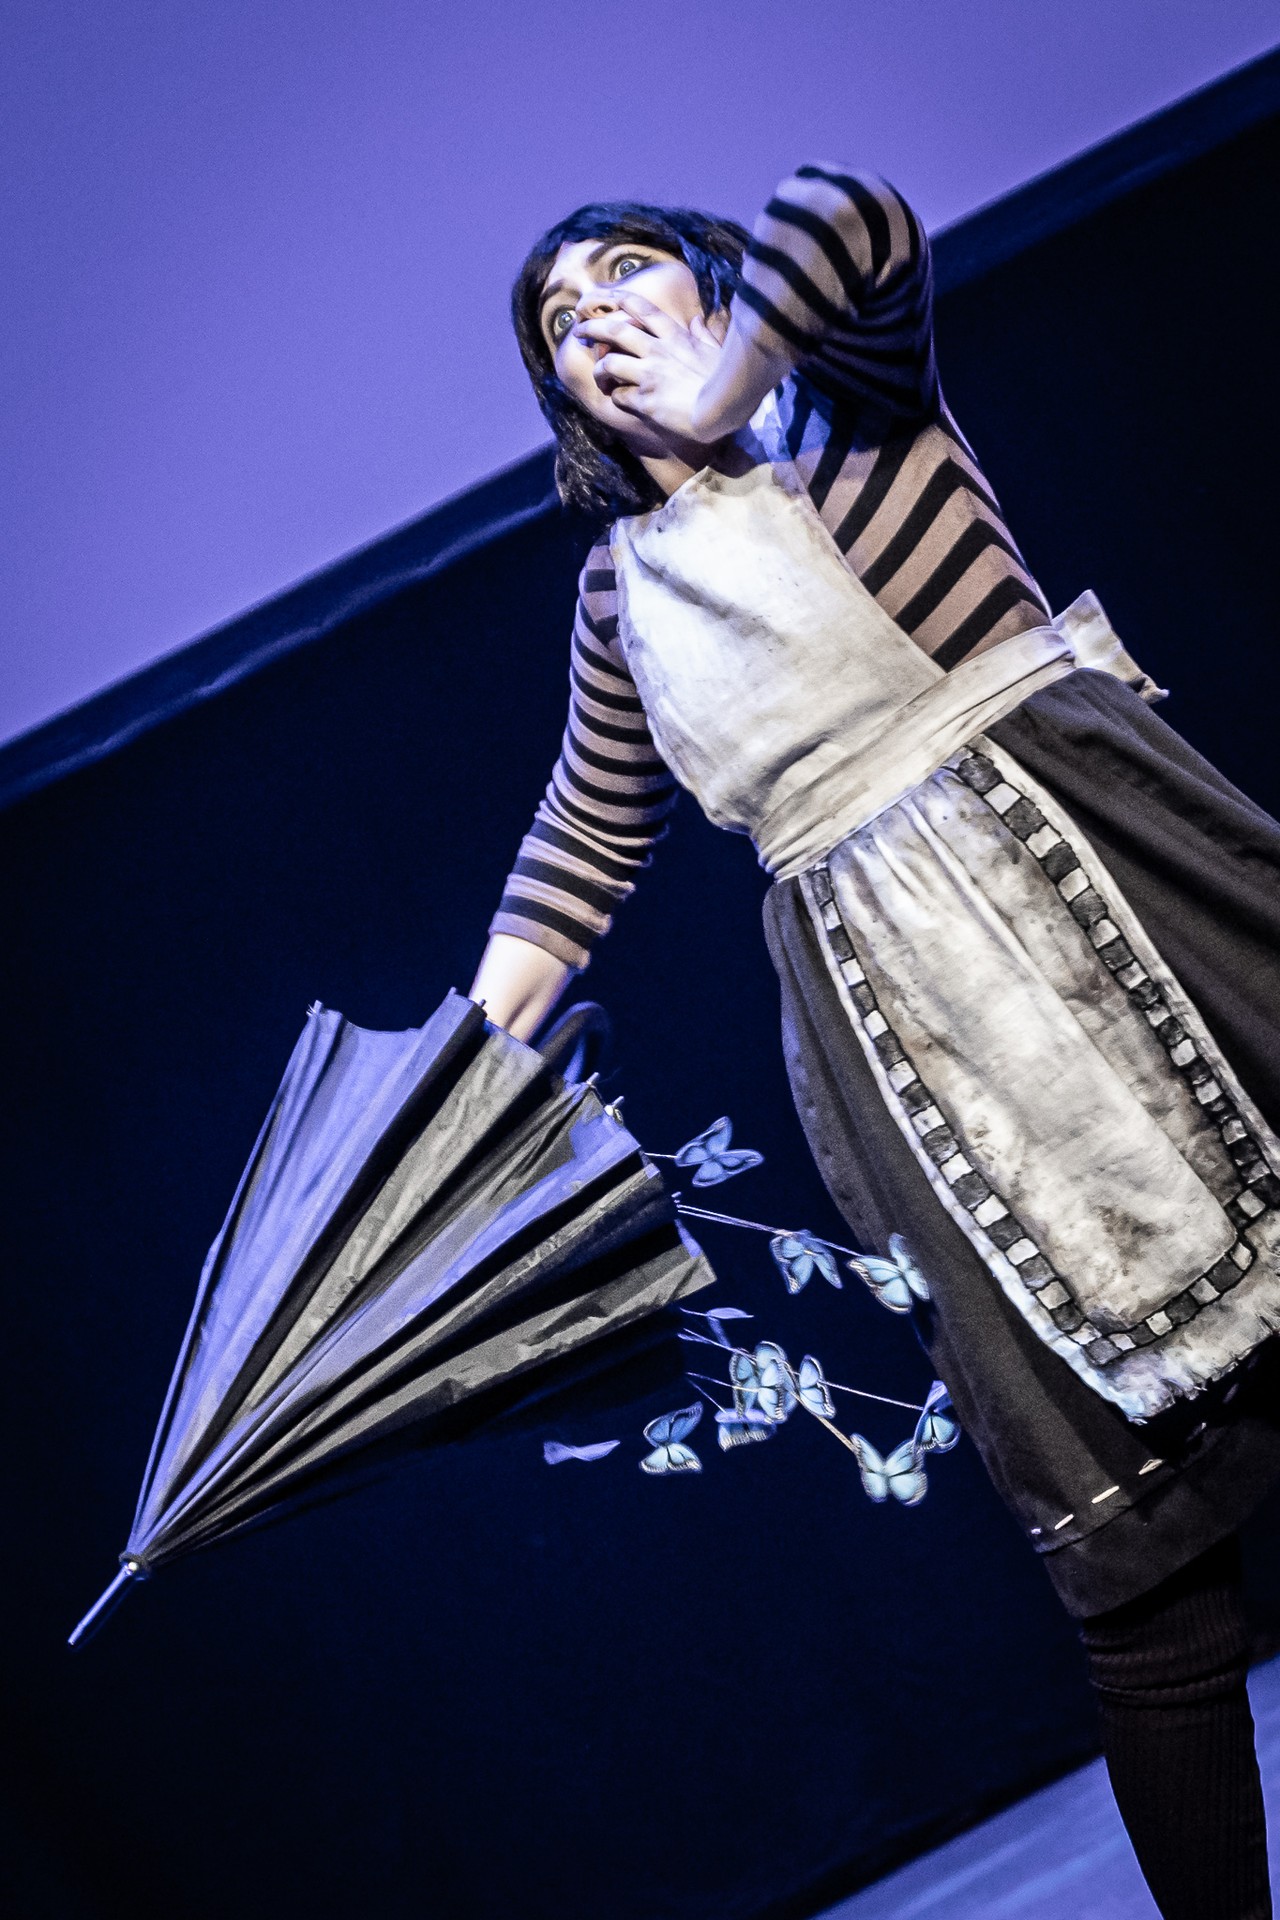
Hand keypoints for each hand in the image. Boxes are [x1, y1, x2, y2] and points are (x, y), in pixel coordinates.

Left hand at [575, 292, 726, 445]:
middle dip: (592, 327)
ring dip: (599, 370)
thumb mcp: (717, 352)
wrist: (724, 412)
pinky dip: (615, 397)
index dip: (616, 299)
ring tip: (600, 376)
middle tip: (579, 331)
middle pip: (615, 330)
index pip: (641, 308)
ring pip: (609, 363)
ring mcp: (650, 375)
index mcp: (675, 336)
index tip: (600, 297)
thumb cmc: (725, 382)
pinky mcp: (645, 401)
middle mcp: (658, 350)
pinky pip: (618, 395)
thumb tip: (697, 321)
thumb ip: (704, 335)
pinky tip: (620, 400)